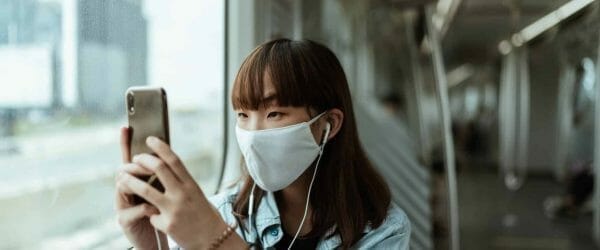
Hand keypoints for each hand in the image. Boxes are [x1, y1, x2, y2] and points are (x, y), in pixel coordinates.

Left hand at [116, 135, 230, 248]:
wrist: (213, 239)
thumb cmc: (203, 214)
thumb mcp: (195, 194)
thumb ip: (180, 182)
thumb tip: (163, 167)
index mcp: (191, 184)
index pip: (174, 160)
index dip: (160, 147)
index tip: (150, 139)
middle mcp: (183, 194)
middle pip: (159, 168)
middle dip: (143, 160)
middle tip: (135, 158)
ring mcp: (174, 209)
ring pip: (145, 189)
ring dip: (130, 181)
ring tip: (122, 178)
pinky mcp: (167, 224)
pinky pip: (150, 214)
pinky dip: (149, 214)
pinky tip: (153, 218)